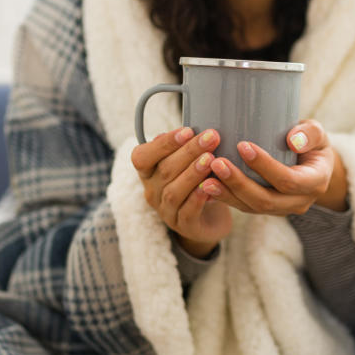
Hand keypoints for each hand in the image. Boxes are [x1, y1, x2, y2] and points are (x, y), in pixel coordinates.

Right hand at [131, 126, 232, 253]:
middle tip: (212, 137)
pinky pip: (187, 212)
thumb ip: (185, 145)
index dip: (164, 144)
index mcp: (148, 172)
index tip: (188, 130)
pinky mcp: (184, 226)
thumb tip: (193, 127)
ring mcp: (166, 211)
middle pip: (165, 170)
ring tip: (212, 160)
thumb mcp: (188, 161)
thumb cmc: (196, 181)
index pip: (142, 156)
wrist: (209, 218)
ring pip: (174, 192)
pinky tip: (211, 186)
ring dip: (193, 173)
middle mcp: (152, 191)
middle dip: (189, 152)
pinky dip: (198, 198)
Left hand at [200, 119, 347, 214]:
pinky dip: (225, 197)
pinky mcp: (266, 209)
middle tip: (216, 162)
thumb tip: (293, 139)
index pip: (288, 180)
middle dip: (239, 183)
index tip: (243, 145)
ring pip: (251, 208)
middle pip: (266, 200)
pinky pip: (244, 207)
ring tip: (205, 178)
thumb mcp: (317, 133)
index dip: (265, 166)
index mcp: (315, 183)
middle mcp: (299, 202)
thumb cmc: (311, 142)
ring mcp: (281, 209)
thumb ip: (310, 134)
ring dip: (227, 194)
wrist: (312, 164)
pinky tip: (206, 185)